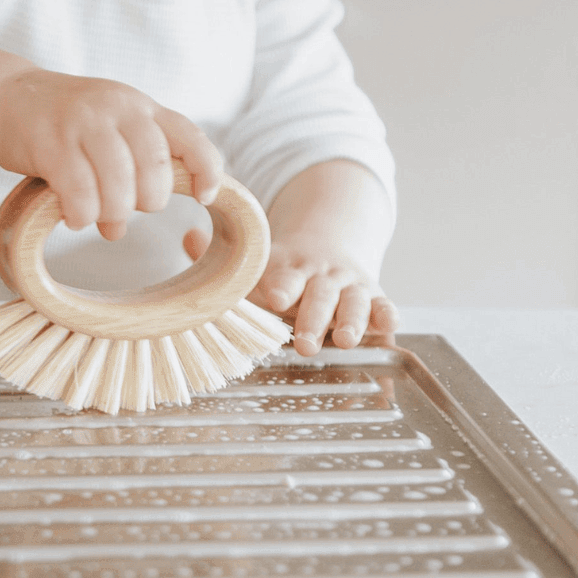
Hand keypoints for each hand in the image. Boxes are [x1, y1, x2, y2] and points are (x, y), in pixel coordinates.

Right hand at [0, 67, 223, 238]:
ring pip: (119, 180)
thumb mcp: (108, 134)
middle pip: (156, 164)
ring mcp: (84, 122)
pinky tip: (74, 216)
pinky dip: (82, 213)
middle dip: (148, 200)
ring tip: (99, 218)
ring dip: (114, 210)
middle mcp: (119, 108)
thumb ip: (126, 173)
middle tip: (127, 209)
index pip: (190, 137)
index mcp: (142, 107)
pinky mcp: (50, 141)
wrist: (8, 96)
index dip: (206, 170)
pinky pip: (79, 189)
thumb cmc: (67, 124)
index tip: (205, 199)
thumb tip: (118, 230)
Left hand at [184, 224, 398, 355]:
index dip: (282, 284)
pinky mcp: (374, 299)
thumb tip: (189, 236)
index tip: (275, 295)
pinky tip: (388, 325)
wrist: (329, 247)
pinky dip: (387, 315)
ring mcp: (351, 287)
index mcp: (292, 265)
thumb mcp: (259, 261)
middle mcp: (323, 275)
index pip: (286, 274)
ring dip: (351, 319)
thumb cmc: (285, 269)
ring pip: (354, 301)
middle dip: (314, 317)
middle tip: (303, 341)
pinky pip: (384, 306)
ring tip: (344, 339)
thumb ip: (224, 257)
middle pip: (321, 295)